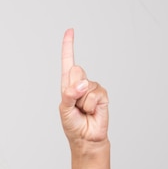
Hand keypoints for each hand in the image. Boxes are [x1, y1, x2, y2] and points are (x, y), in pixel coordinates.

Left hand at [59, 29, 109, 145]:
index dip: (69, 46)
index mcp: (68, 84)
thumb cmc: (73, 124)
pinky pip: (94, 94)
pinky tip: (91, 111)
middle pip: (76, 70)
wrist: (86, 137)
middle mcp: (80, 83)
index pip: (68, 62)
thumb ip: (70, 95)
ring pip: (85, 85)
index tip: (70, 30)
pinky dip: (90, 105)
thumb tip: (82, 84)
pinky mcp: (103, 95)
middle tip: (75, 104)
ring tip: (83, 110)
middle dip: (73, 88)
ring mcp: (92, 88)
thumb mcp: (65, 109)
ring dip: (82, 101)